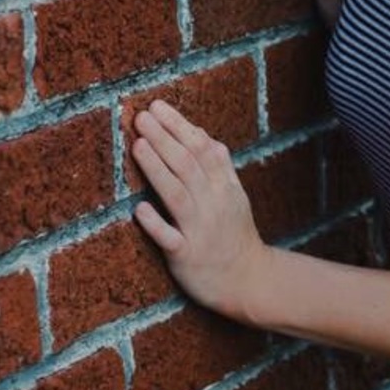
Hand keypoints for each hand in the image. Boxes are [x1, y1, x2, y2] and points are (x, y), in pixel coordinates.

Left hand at [131, 101, 266, 321]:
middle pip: (188, 166)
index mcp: (225, 189)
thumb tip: (207, 137)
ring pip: (178, 195)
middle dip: (164, 139)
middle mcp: (213, 206)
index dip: (179, 127)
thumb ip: (221, 168)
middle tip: (142, 117)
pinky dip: (156, 224)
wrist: (250, 282)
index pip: (203, 150)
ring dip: (158, 169)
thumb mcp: (236, 199)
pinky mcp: (188, 257)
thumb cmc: (236, 238)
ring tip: (138, 145)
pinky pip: (171, 239)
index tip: (158, 107)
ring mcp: (200, 231)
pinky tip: (140, 209)